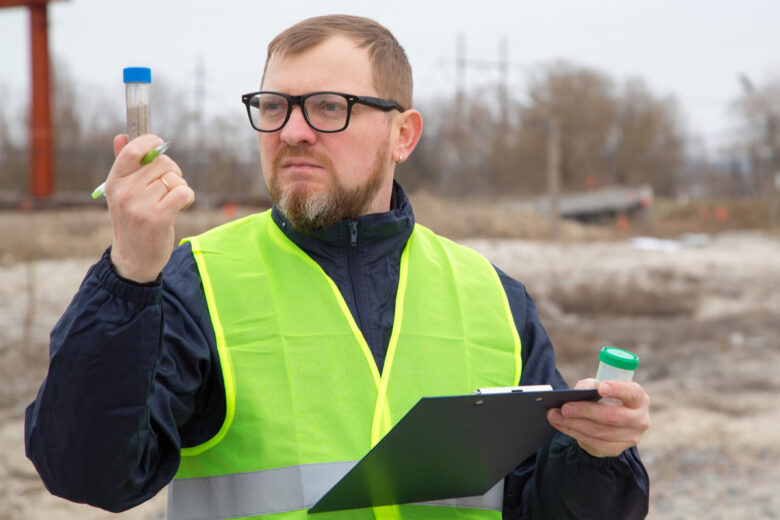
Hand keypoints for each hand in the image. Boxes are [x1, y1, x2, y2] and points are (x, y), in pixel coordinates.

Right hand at [106, 134, 193, 281]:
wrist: (134, 260)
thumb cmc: (132, 222)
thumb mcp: (122, 194)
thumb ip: (124, 165)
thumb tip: (122, 136)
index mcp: (114, 182)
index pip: (133, 150)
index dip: (150, 141)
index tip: (158, 144)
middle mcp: (125, 192)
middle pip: (162, 163)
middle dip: (172, 172)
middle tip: (168, 187)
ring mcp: (140, 205)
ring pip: (175, 179)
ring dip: (180, 187)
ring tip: (171, 202)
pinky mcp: (159, 217)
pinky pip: (184, 192)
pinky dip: (188, 197)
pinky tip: (181, 206)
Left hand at [546, 378, 649, 457]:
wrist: (608, 421)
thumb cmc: (604, 398)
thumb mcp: (599, 386)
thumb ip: (590, 385)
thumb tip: (579, 391)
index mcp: (638, 399)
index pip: (632, 393)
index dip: (617, 390)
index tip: (600, 388)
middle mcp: (639, 419)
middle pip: (612, 416)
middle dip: (585, 411)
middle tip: (564, 407)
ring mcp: (630, 437)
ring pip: (599, 431)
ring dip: (573, 423)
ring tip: (554, 415)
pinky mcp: (616, 449)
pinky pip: (592, 442)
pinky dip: (573, 432)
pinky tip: (559, 424)